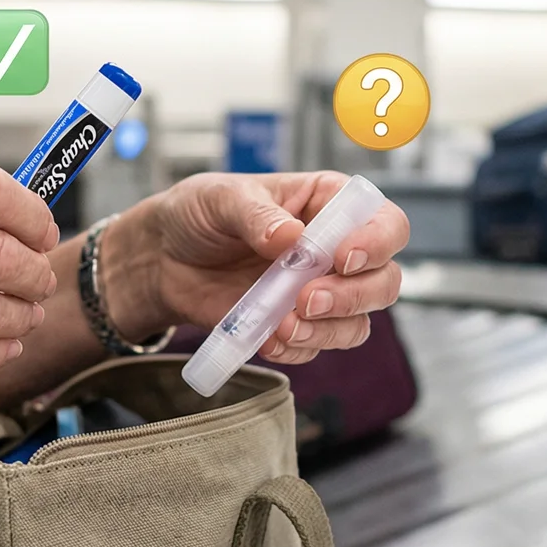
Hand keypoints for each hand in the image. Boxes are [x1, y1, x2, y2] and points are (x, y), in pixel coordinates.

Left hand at [107, 172, 409, 363]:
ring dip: (328, 330)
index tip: (343, 257)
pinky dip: (298, 348)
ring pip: (358, 322)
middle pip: (384, 280)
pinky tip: (267, 337)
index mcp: (328, 204)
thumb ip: (256, 215)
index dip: (377, 243)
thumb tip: (290, 237)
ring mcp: (319, 291)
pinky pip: (318, 347)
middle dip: (352, 296)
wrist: (162, 260)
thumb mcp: (221, 199)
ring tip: (284, 325)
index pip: (385, 223)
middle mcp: (336, 250)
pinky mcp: (297, 324)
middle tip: (306, 298)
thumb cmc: (198, 213)